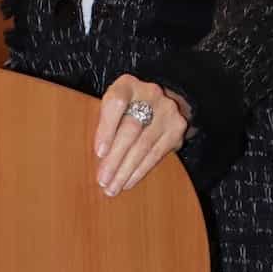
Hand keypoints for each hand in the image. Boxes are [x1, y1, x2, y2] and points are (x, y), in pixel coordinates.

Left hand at [94, 74, 187, 196]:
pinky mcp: (176, 129)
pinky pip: (156, 154)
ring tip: (113, 187)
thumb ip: (104, 120)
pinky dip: (140, 170)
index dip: (107, 128)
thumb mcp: (113, 103)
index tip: (99, 152)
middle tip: (102, 179)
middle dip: (115, 158)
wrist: (163, 100)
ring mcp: (167, 111)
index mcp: (127, 84)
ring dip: (126, 170)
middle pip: (131, 129)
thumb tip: (96, 154)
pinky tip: (129, 182)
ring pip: (144, 145)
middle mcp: (150, 93)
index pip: (116, 102)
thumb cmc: (127, 106)